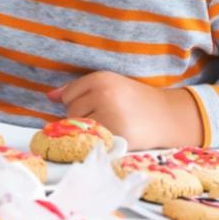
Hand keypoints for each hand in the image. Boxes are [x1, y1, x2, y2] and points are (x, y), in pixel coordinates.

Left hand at [48, 71, 201, 149]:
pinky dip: (98, 140)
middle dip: (84, 116)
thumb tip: (49, 96)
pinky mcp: (116, 134)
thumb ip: (78, 89)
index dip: (78, 102)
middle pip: (70, 111)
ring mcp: (109, 115)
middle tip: (108, 116)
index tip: (96, 105)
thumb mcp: (110, 85)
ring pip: (80, 127)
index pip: (68, 95)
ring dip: (90, 130)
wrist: (169, 116)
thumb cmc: (135, 100)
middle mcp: (104, 94)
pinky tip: (113, 135)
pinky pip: (92, 140)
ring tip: (112, 124)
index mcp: (101, 79)